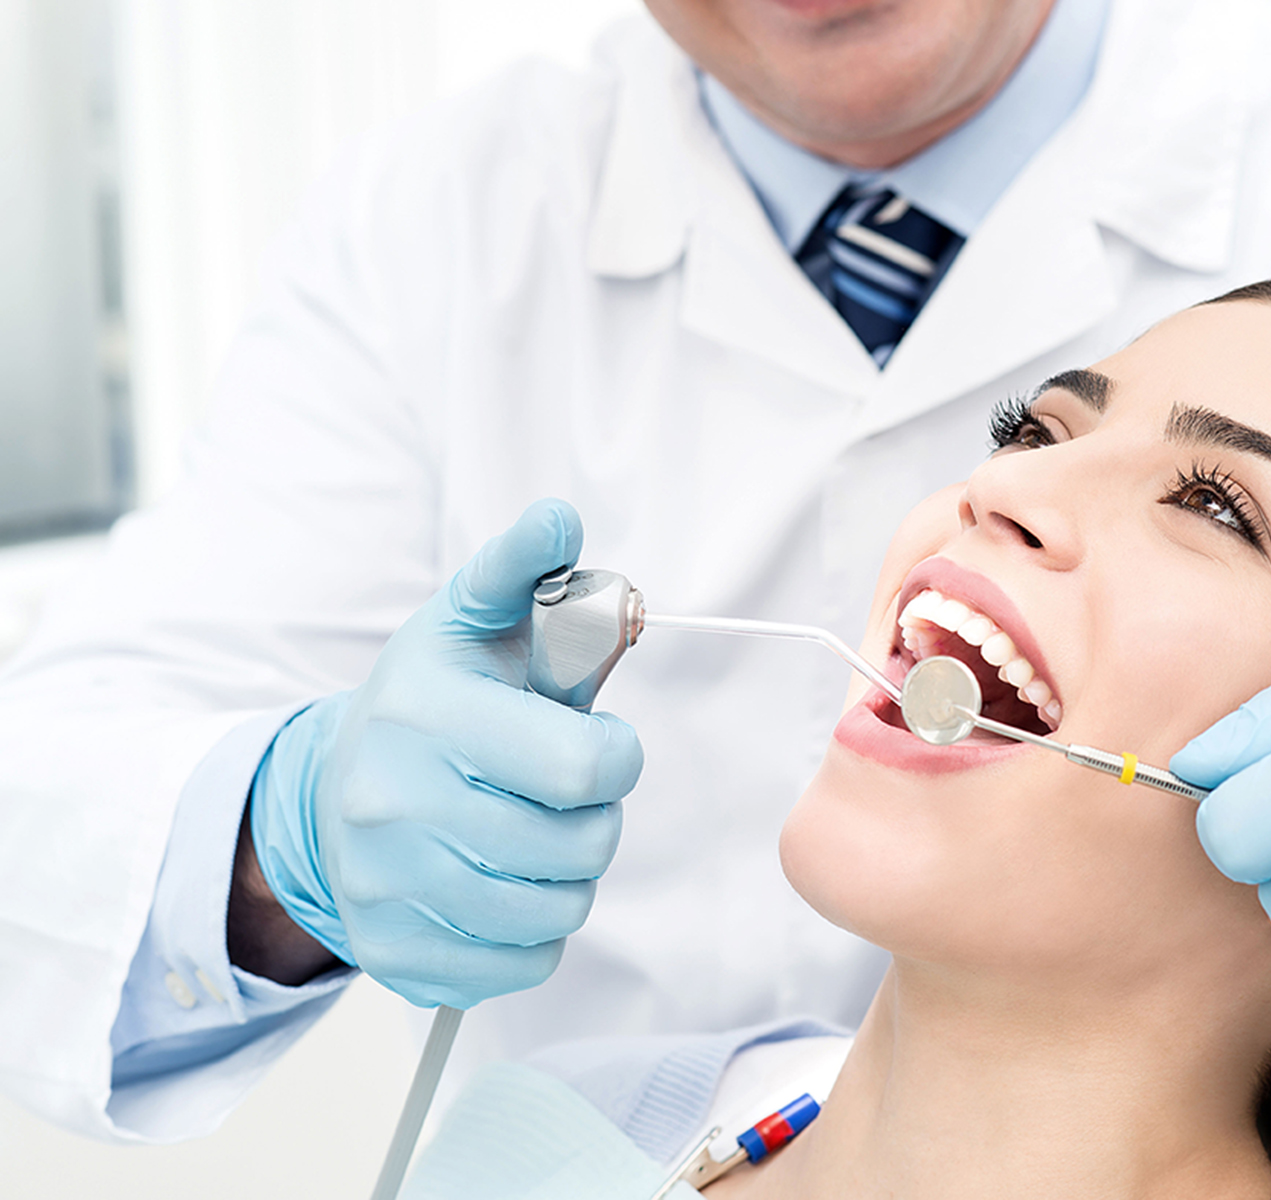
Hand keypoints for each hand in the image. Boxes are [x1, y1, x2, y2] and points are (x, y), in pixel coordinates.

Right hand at [246, 499, 643, 1007]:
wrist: (327, 794)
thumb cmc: (434, 699)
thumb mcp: (474, 621)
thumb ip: (524, 570)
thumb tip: (559, 518)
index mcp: (426, 712)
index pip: (584, 766)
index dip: (618, 758)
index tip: (601, 745)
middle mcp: (392, 804)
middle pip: (579, 846)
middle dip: (597, 817)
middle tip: (566, 795)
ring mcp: (386, 888)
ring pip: (558, 913)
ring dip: (572, 876)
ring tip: (538, 835)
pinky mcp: (393, 953)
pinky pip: (524, 966)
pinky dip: (537, 934)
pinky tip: (508, 886)